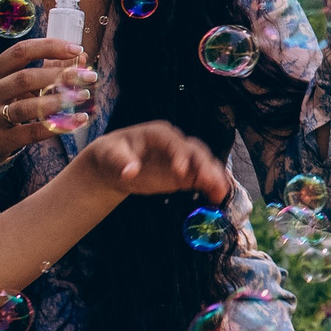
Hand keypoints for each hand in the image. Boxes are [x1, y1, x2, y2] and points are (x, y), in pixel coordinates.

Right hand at [0, 38, 95, 159]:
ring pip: (26, 106)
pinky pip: (30, 133)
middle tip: (89, 76)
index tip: (77, 48)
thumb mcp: (9, 86)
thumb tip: (81, 57)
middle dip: (61, 75)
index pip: (19, 52)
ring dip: (59, 100)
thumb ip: (43, 71)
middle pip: (25, 78)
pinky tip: (78, 120)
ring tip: (83, 96)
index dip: (49, 47)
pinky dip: (57, 126)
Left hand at [71, 120, 227, 204]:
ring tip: (221, 192)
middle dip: (204, 166)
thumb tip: (130, 170)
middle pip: (196, 151)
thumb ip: (121, 161)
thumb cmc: (111, 154)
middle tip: (209, 181)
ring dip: (214, 176)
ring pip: (204, 163)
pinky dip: (211, 186)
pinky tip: (218, 197)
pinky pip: (202, 178)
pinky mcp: (184, 174)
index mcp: (159, 134)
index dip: (180, 155)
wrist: (114, 164)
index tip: (180, 172)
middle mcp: (176, 143)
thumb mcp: (110, 154)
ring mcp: (182, 158)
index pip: (174, 142)